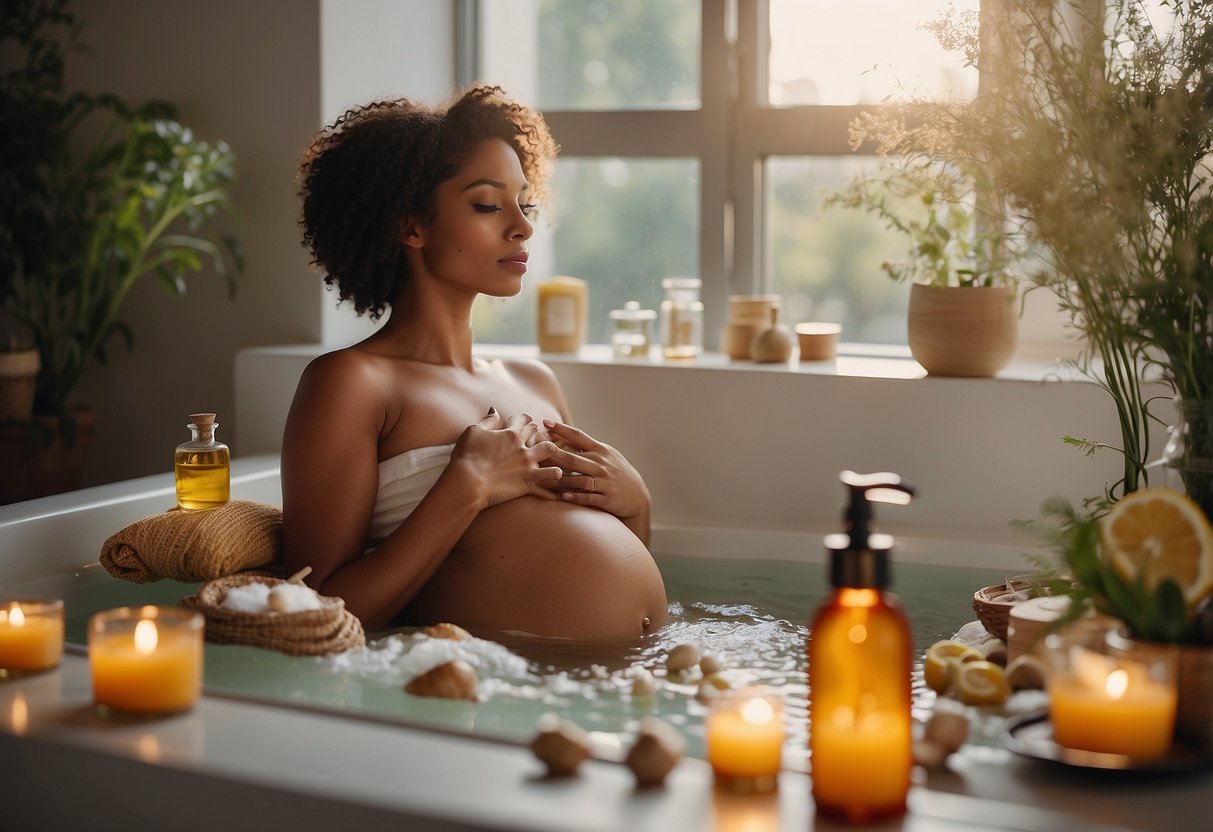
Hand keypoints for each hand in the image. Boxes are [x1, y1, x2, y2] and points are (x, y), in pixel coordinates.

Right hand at [450, 409, 588, 508]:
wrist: (468, 481)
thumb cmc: (467, 456)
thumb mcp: (473, 431)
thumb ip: (487, 421)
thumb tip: (494, 411)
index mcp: (509, 434)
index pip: (523, 420)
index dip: (525, 419)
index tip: (527, 420)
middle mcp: (522, 447)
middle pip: (539, 435)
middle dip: (542, 433)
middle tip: (545, 435)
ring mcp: (528, 465)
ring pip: (551, 454)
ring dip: (556, 454)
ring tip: (560, 457)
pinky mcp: (529, 482)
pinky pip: (549, 480)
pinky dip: (556, 480)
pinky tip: (561, 481)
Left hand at [538, 419, 650, 521]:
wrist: (637, 495)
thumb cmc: (617, 472)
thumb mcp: (606, 455)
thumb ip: (587, 447)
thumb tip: (564, 434)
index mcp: (600, 451)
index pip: (579, 436)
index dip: (562, 429)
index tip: (545, 422)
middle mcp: (601, 464)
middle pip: (573, 458)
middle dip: (553, 454)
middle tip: (535, 450)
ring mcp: (605, 481)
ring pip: (578, 479)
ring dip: (560, 480)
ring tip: (542, 479)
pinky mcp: (607, 498)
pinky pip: (589, 497)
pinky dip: (576, 497)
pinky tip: (563, 497)